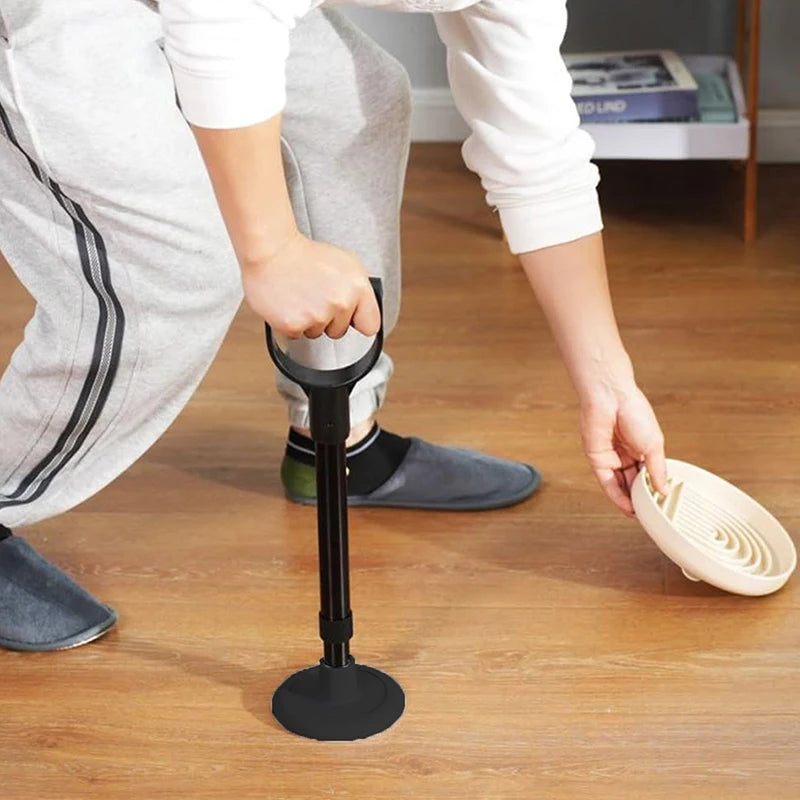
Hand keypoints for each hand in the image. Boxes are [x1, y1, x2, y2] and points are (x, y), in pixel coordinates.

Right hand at [241, 232, 379, 339]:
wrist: (271, 251)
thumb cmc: (304, 254)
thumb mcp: (345, 262)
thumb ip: (358, 288)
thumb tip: (362, 308)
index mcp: (357, 288)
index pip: (370, 325)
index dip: (358, 321)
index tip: (352, 318)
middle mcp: (340, 303)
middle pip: (339, 331)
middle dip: (329, 319)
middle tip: (316, 297)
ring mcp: (317, 316)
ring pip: (317, 333)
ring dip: (309, 320)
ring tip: (301, 296)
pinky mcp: (294, 325)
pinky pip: (297, 334)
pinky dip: (292, 323)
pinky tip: (290, 304)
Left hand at [580, 383, 667, 516]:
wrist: (611, 397)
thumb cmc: (634, 412)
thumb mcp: (654, 445)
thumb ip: (657, 470)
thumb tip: (664, 491)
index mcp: (641, 449)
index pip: (647, 475)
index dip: (653, 491)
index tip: (661, 506)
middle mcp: (625, 455)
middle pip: (633, 483)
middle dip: (640, 500)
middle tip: (650, 516)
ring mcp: (610, 458)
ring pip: (620, 486)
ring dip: (629, 502)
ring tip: (640, 517)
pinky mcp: (597, 459)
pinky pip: (607, 482)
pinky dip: (617, 496)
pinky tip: (627, 508)